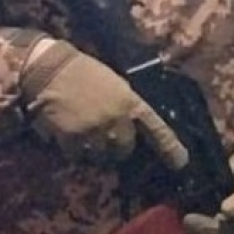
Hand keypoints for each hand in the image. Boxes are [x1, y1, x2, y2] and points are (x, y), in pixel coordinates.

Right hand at [22, 39, 187, 168]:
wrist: (53, 69)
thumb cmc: (87, 73)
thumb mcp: (118, 86)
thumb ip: (127, 107)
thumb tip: (132, 128)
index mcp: (132, 104)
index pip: (158, 130)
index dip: (170, 148)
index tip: (181, 163)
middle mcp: (117, 119)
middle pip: (124, 149)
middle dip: (118, 149)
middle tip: (108, 141)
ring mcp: (95, 130)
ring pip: (100, 155)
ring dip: (94, 151)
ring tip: (85, 136)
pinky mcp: (71, 137)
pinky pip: (76, 155)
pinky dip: (74, 150)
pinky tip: (69, 136)